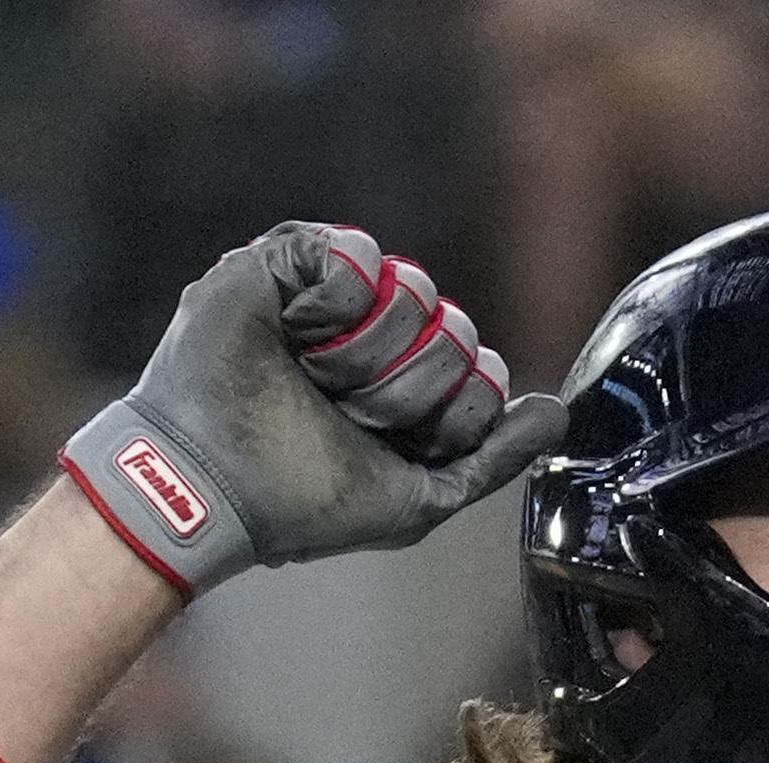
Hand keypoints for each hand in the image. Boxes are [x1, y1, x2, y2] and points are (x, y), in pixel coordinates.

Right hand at [63, 222, 567, 596]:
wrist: (212, 486)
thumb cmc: (301, 502)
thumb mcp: (419, 495)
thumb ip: (492, 458)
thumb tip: (556, 412)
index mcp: (408, 391)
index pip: (481, 375)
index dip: (454, 410)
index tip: (399, 442)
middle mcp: (377, 339)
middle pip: (456, 333)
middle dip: (408, 390)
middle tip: (346, 414)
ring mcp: (335, 296)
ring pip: (416, 291)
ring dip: (368, 356)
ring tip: (313, 378)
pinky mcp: (288, 260)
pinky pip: (360, 253)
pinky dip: (338, 304)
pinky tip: (298, 333)